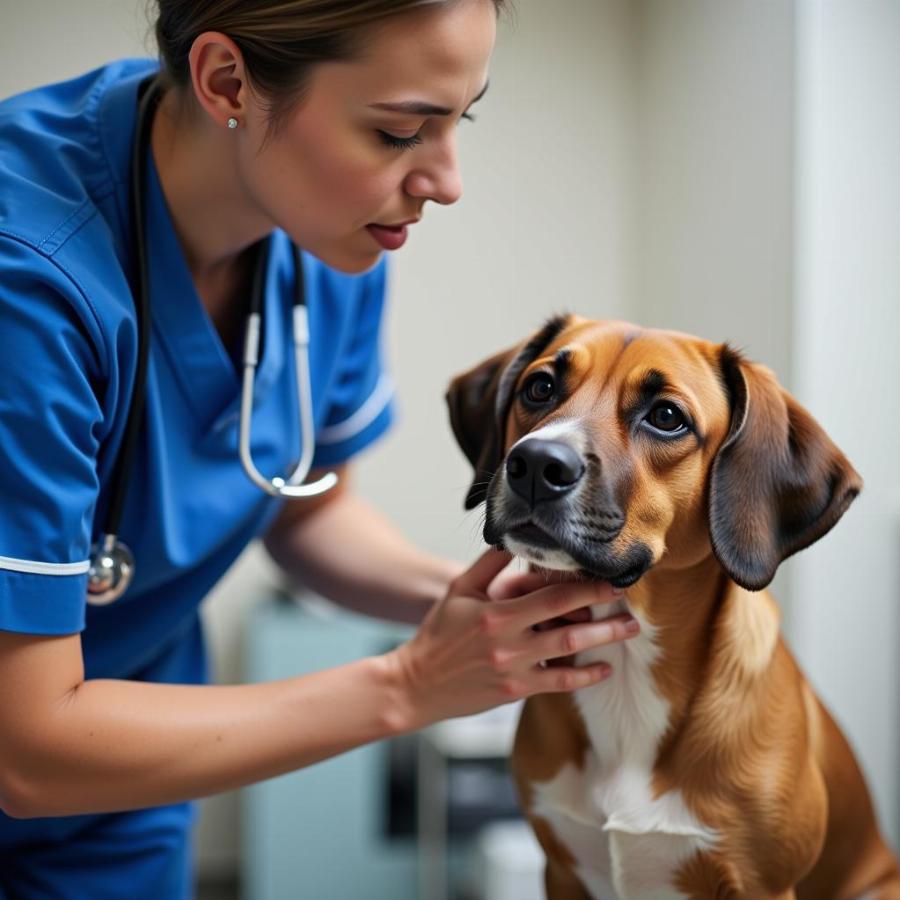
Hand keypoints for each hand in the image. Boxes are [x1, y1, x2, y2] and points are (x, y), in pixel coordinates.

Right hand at [387, 549, 638, 729]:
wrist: (415, 684)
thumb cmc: (437, 634)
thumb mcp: (459, 590)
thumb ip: (489, 564)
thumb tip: (513, 536)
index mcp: (496, 613)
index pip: (551, 596)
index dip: (585, 587)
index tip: (609, 579)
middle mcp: (508, 642)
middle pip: (568, 625)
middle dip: (604, 613)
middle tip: (630, 604)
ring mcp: (514, 669)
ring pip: (568, 654)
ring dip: (602, 641)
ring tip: (628, 631)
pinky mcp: (515, 692)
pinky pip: (557, 684)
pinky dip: (583, 677)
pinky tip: (603, 669)